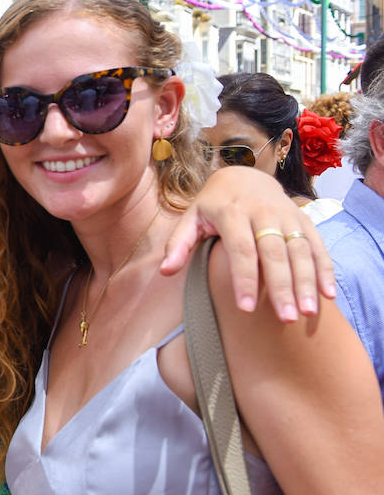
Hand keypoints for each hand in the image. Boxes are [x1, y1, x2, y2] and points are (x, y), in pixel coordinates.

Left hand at [161, 166, 333, 321]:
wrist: (244, 176)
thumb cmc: (213, 205)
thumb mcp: (191, 218)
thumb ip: (178, 244)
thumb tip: (165, 271)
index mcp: (232, 212)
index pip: (241, 249)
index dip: (244, 279)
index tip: (246, 309)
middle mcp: (264, 212)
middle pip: (275, 253)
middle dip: (281, 286)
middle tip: (285, 319)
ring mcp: (287, 215)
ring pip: (300, 250)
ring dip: (307, 281)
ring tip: (307, 313)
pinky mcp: (304, 220)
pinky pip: (318, 245)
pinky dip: (325, 269)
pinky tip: (328, 296)